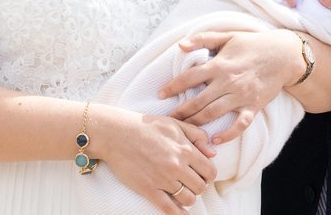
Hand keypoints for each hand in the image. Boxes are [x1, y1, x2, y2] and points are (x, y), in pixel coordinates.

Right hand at [98, 106, 217, 213]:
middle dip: (198, 186)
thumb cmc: (146, 126)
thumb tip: (213, 153)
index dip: (209, 175)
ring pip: (188, 199)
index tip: (202, 175)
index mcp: (185, 149)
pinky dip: (178, 214)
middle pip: (201, 187)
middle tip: (191, 183)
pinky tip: (181, 213)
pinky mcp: (149, 189)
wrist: (117, 134)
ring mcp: (163, 179)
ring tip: (182, 192)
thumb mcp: (175, 124)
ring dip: (188, 198)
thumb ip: (197, 136)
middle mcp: (177, 166)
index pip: (210, 171)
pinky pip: (169, 209)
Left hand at [159, 29, 299, 143]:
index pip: (189, 78)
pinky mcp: (254, 106)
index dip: (172, 87)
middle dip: (180, 112)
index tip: (160, 95)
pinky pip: (240, 125)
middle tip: (167, 120)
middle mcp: (227, 82)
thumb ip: (204, 38)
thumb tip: (181, 44)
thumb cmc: (253, 44)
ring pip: (213, 114)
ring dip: (196, 124)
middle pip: (198, 101)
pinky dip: (228, 135)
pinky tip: (215, 141)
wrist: (283, 55)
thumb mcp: (228, 35)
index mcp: (219, 64)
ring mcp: (241, 96)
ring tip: (183, 130)